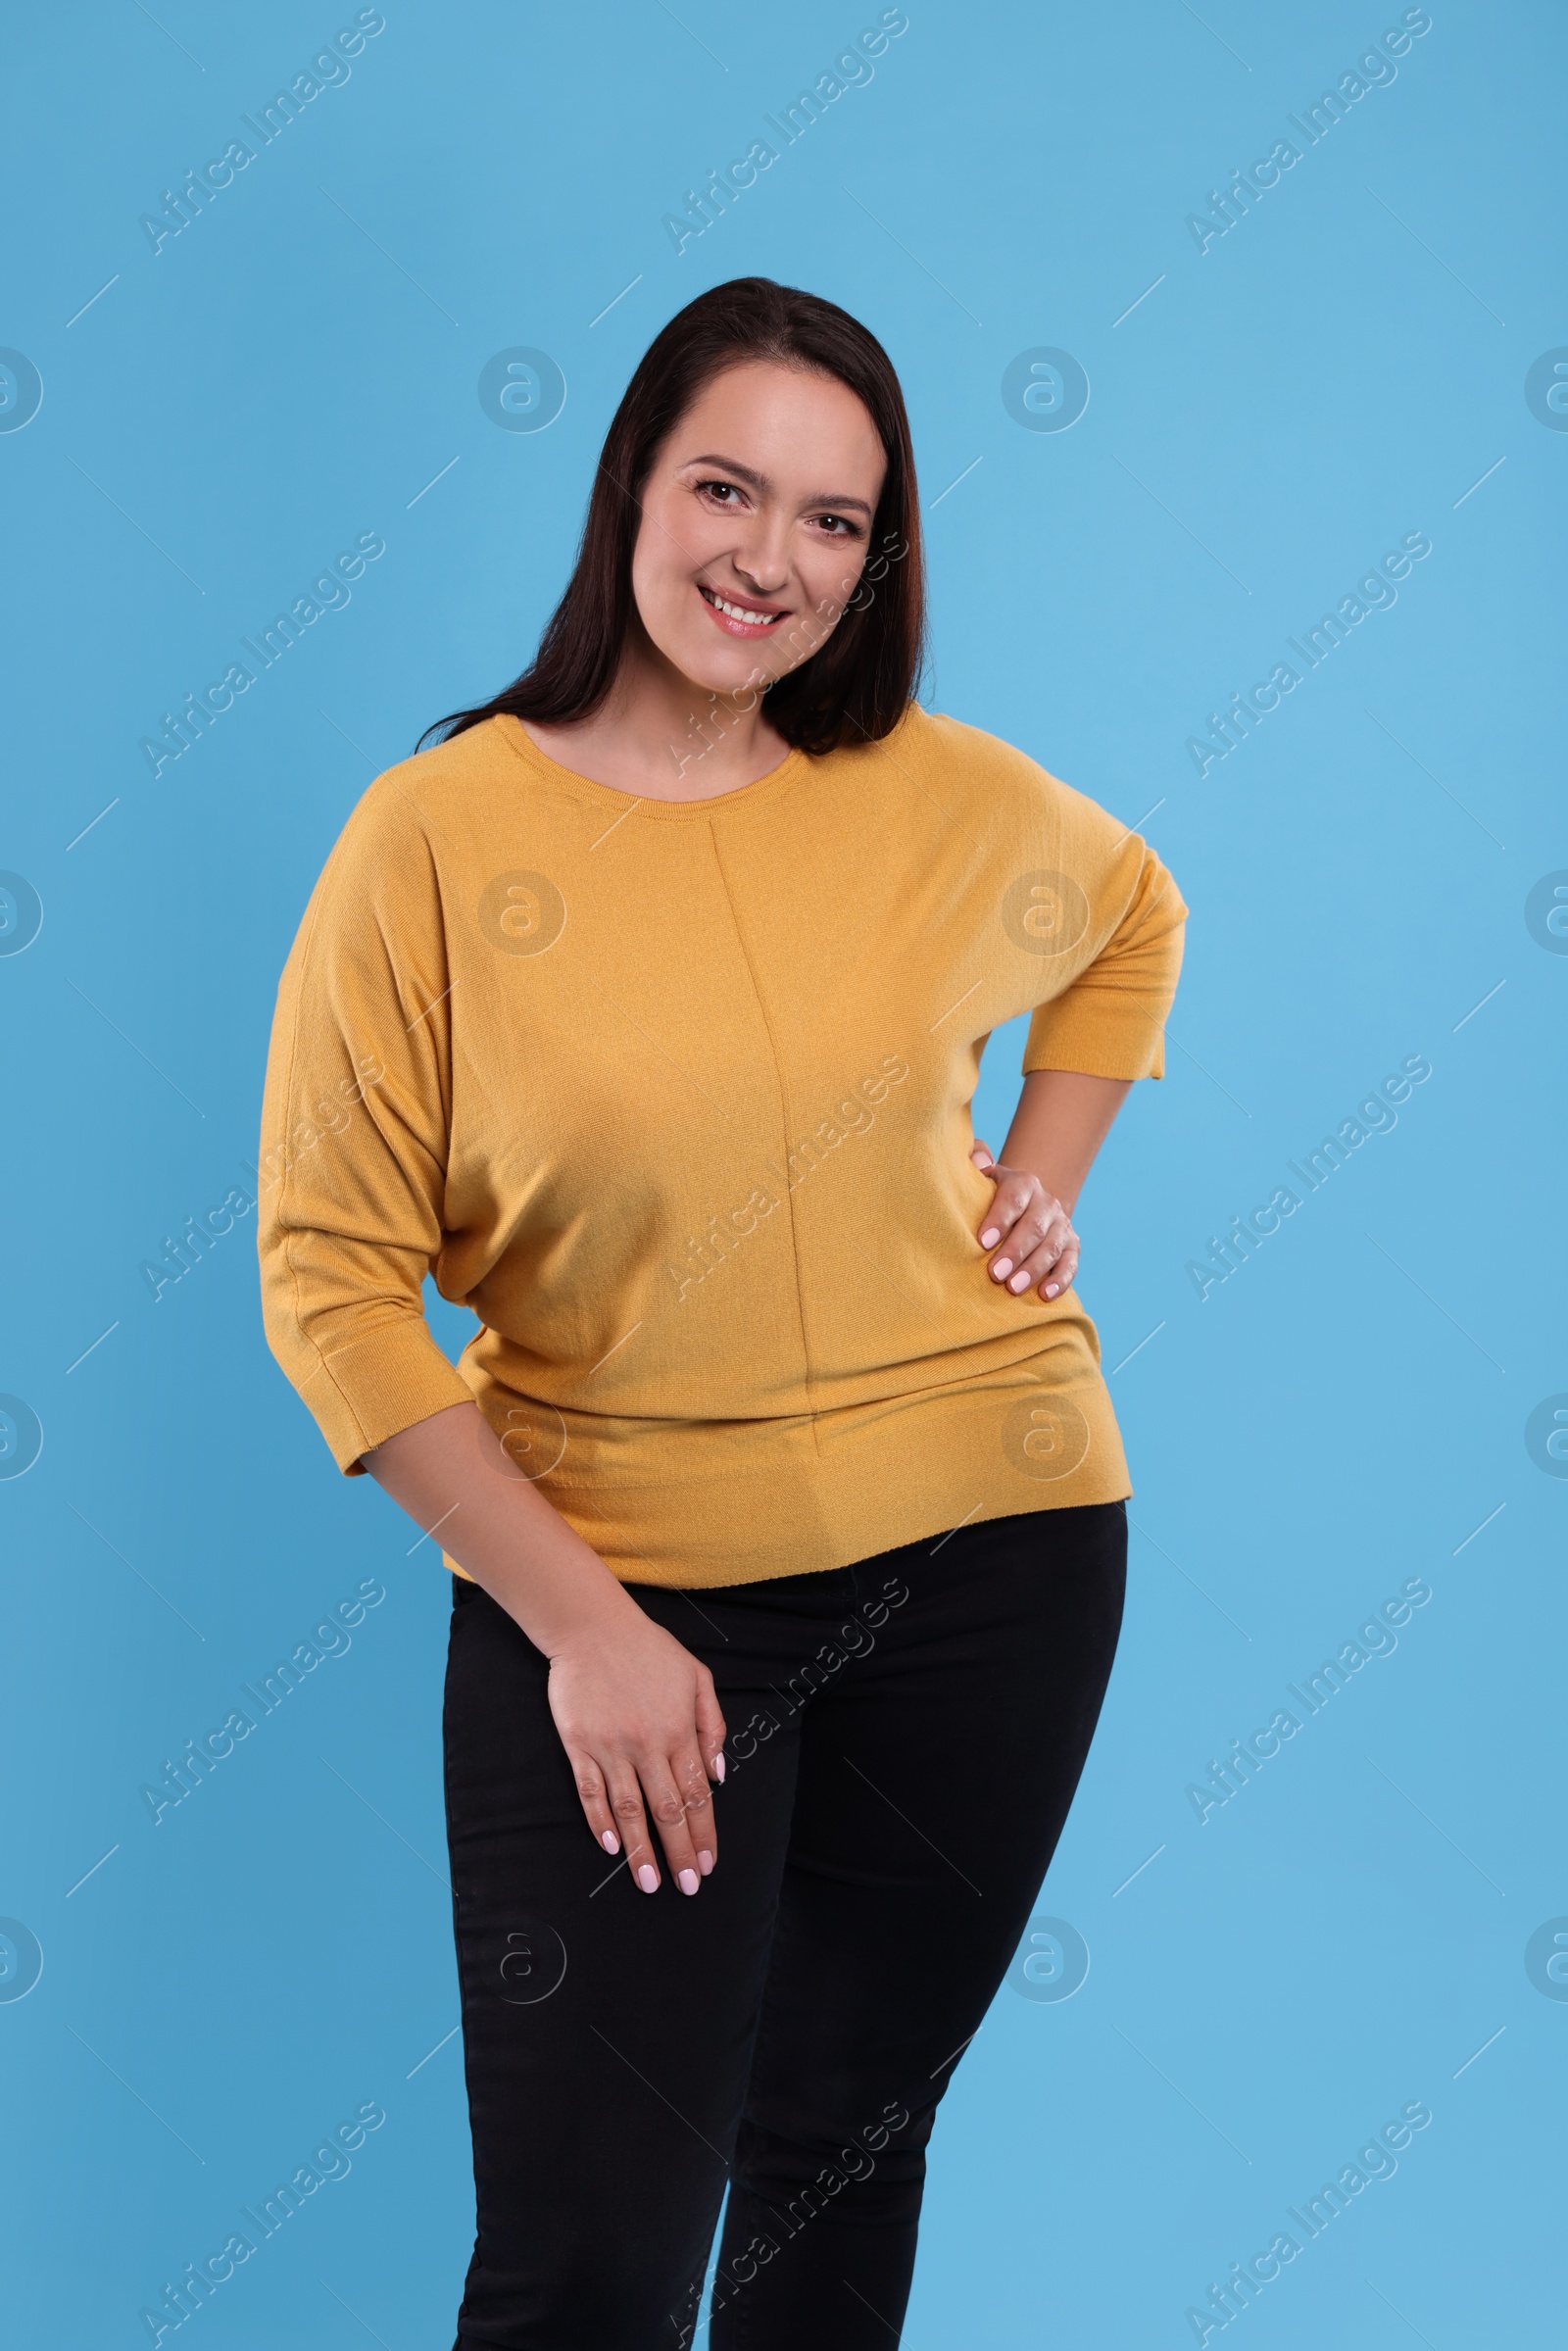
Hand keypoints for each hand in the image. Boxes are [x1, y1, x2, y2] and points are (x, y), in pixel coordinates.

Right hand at [546, 1605, 726, 1895]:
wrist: (593, 1628)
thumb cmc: (648, 1649)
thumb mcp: (696, 1677)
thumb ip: (711, 1725)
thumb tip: (718, 1775)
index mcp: (679, 1730)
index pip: (696, 1794)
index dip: (704, 1833)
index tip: (708, 1864)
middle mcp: (648, 1745)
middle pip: (668, 1810)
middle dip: (680, 1852)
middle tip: (687, 1887)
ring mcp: (611, 1747)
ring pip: (630, 1810)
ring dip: (641, 1850)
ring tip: (649, 1883)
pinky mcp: (580, 1745)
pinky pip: (591, 1792)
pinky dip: (600, 1822)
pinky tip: (611, 1847)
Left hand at [970, 1138, 1079, 1300]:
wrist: (1024, 1207)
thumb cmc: (989, 1195)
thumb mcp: (982, 1175)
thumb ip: (975, 1159)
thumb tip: (980, 1161)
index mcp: (1023, 1183)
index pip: (1013, 1198)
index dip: (999, 1219)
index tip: (982, 1242)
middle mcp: (1046, 1203)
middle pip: (1033, 1227)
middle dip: (1014, 1252)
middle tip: (995, 1274)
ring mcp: (1061, 1226)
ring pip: (1051, 1248)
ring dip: (1033, 1269)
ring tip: (1013, 1288)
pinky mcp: (1072, 1247)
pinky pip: (1070, 1264)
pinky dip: (1060, 1280)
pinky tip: (1045, 1295)